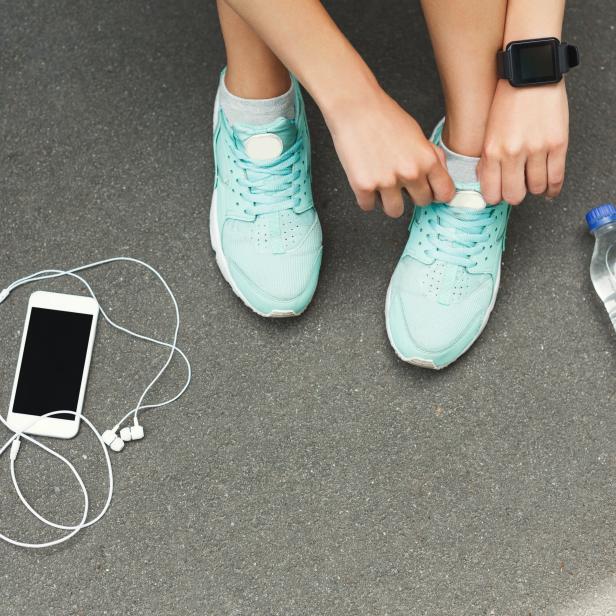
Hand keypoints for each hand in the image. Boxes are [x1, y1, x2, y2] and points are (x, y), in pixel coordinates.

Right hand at [324, 87, 454, 216]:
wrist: (355, 107)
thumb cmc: (384, 117)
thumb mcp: (417, 134)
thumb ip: (430, 156)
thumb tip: (439, 176)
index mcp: (427, 160)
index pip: (444, 193)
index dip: (437, 193)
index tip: (429, 192)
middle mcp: (410, 173)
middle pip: (421, 203)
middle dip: (412, 195)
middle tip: (400, 182)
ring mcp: (386, 182)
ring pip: (395, 211)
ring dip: (389, 201)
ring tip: (382, 185)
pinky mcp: (363, 186)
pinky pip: (368, 207)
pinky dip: (366, 198)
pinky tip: (365, 182)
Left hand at [478, 79, 568, 204]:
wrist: (530, 72)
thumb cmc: (508, 98)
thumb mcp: (489, 131)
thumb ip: (488, 158)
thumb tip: (490, 183)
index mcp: (491, 151)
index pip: (491, 193)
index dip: (496, 197)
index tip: (499, 194)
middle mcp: (512, 153)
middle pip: (514, 195)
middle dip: (515, 195)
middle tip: (517, 188)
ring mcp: (537, 149)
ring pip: (536, 188)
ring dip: (534, 188)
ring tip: (533, 180)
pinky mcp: (557, 143)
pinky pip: (556, 177)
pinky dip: (553, 188)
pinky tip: (549, 190)